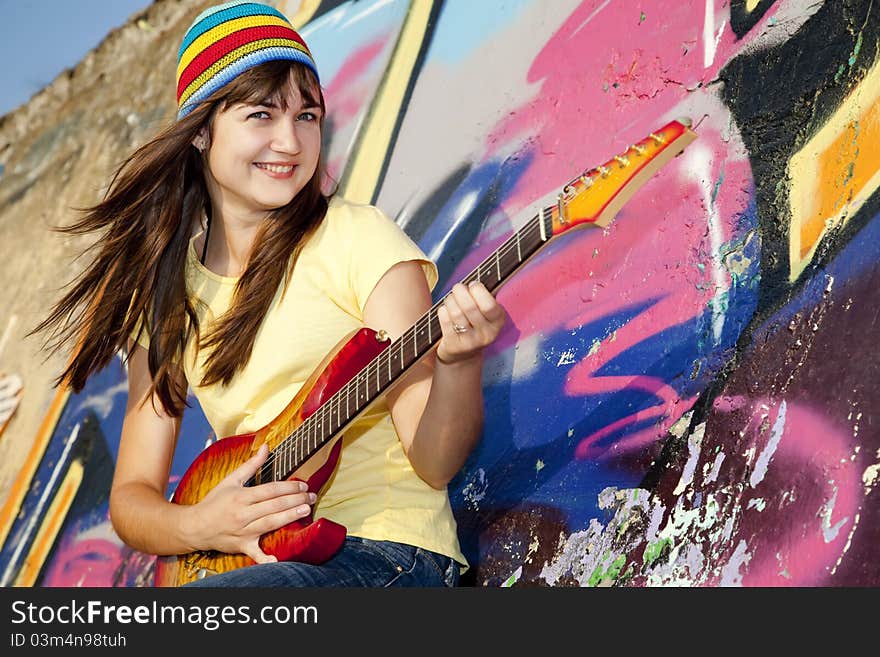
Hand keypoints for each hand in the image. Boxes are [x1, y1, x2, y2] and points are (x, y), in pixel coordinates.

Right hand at [189, 443, 315, 562]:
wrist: (195, 526)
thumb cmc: (215, 501)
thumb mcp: (231, 480)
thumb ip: (251, 464)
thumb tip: (267, 447)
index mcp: (241, 496)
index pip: (270, 490)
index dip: (288, 487)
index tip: (303, 484)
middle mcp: (243, 514)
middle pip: (274, 506)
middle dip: (295, 500)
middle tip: (311, 497)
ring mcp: (243, 531)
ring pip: (270, 523)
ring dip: (289, 517)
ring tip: (306, 511)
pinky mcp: (242, 546)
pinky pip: (255, 553)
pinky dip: (265, 558)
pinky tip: (277, 559)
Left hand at [436, 281, 505, 364]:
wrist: (463, 354)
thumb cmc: (474, 323)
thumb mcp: (486, 312)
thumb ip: (484, 295)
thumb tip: (480, 274)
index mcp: (498, 321)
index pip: (489, 305)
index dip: (478, 291)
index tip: (473, 285)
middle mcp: (487, 334)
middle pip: (470, 307)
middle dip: (460, 292)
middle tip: (457, 288)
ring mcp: (471, 342)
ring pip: (456, 313)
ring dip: (450, 300)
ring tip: (450, 298)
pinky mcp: (455, 345)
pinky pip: (445, 320)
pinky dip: (443, 311)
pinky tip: (445, 310)